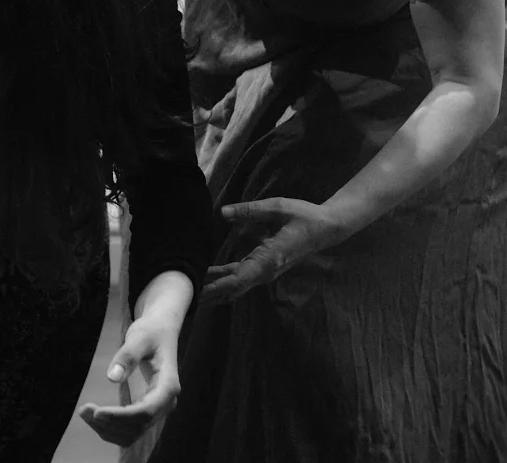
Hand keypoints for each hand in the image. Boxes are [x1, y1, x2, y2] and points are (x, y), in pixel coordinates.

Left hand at [78, 310, 182, 445]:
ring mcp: (156, 410)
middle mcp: (165, 403)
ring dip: (107, 430)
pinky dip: (110, 428)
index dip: (121, 417)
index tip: (97, 413)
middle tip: (83, 410)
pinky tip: (93, 416)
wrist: (160, 333)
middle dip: (109, 423)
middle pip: (138, 426)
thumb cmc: (151, 332)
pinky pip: (128, 430)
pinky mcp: (145, 412)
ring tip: (84, 412)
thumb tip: (112, 378)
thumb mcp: (139, 337)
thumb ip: (127, 356)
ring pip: (132, 434)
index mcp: (168, 386)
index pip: (146, 412)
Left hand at [201, 197, 350, 304]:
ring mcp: (263, 272)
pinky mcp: (262, 268)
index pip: (237, 280)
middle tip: (181, 299)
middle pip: (231, 290)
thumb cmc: (303, 217)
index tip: (196, 294)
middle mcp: (264, 272)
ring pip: (233, 287)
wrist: (325, 229)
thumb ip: (250, 210)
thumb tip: (224, 213)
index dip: (215, 287)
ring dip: (212, 289)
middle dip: (207, 295)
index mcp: (268, 259)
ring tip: (187, 291)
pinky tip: (205, 278)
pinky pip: (238, 278)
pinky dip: (220, 281)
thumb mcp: (278, 207)